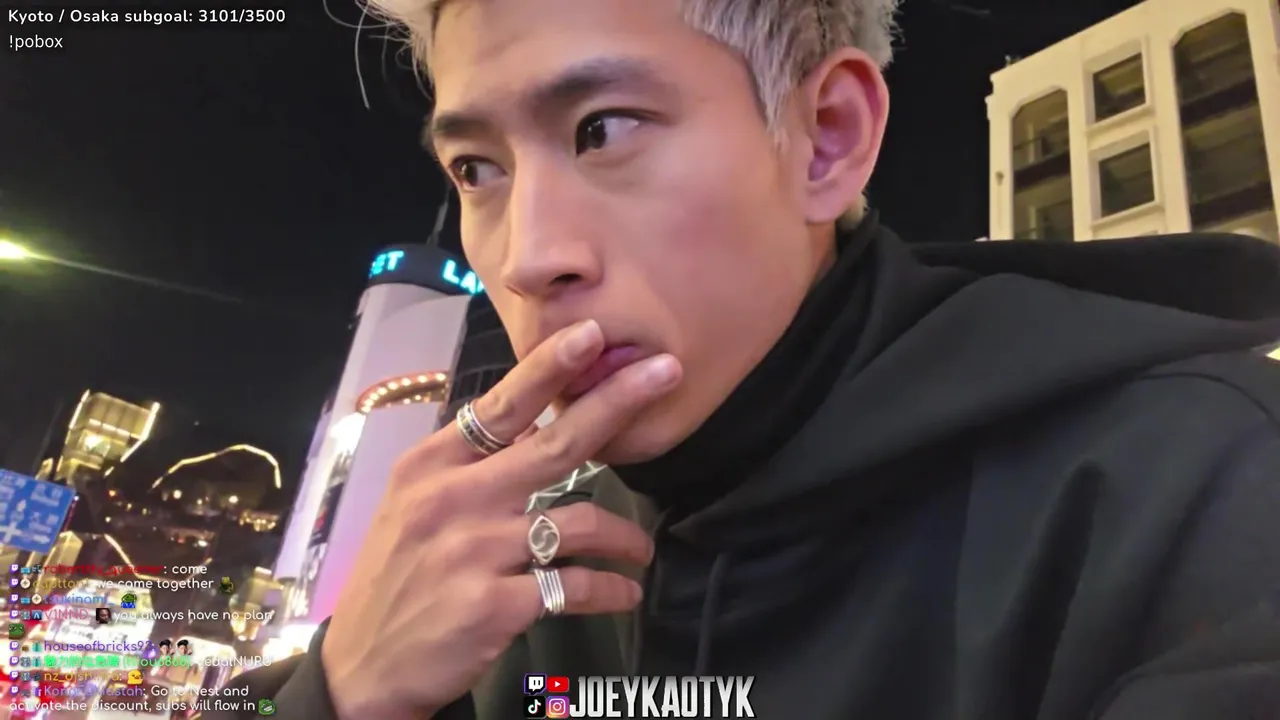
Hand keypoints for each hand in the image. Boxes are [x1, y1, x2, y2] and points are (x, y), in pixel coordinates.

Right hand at [320, 319, 681, 719]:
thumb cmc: (399, 577)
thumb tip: (534, 423)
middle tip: (666, 372)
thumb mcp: (413, 506)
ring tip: (640, 550)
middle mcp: (453, 499)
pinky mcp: (496, 604)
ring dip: (625, 536)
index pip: (501, 406)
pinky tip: (625, 592)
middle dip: (617, 402)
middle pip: (555, 444)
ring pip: (579, 522)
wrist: (365, 667)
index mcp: (432, 466)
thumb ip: (468, 465)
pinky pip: (576, 585)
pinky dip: (611, 588)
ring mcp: (475, 551)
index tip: (593, 334)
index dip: (550, 366)